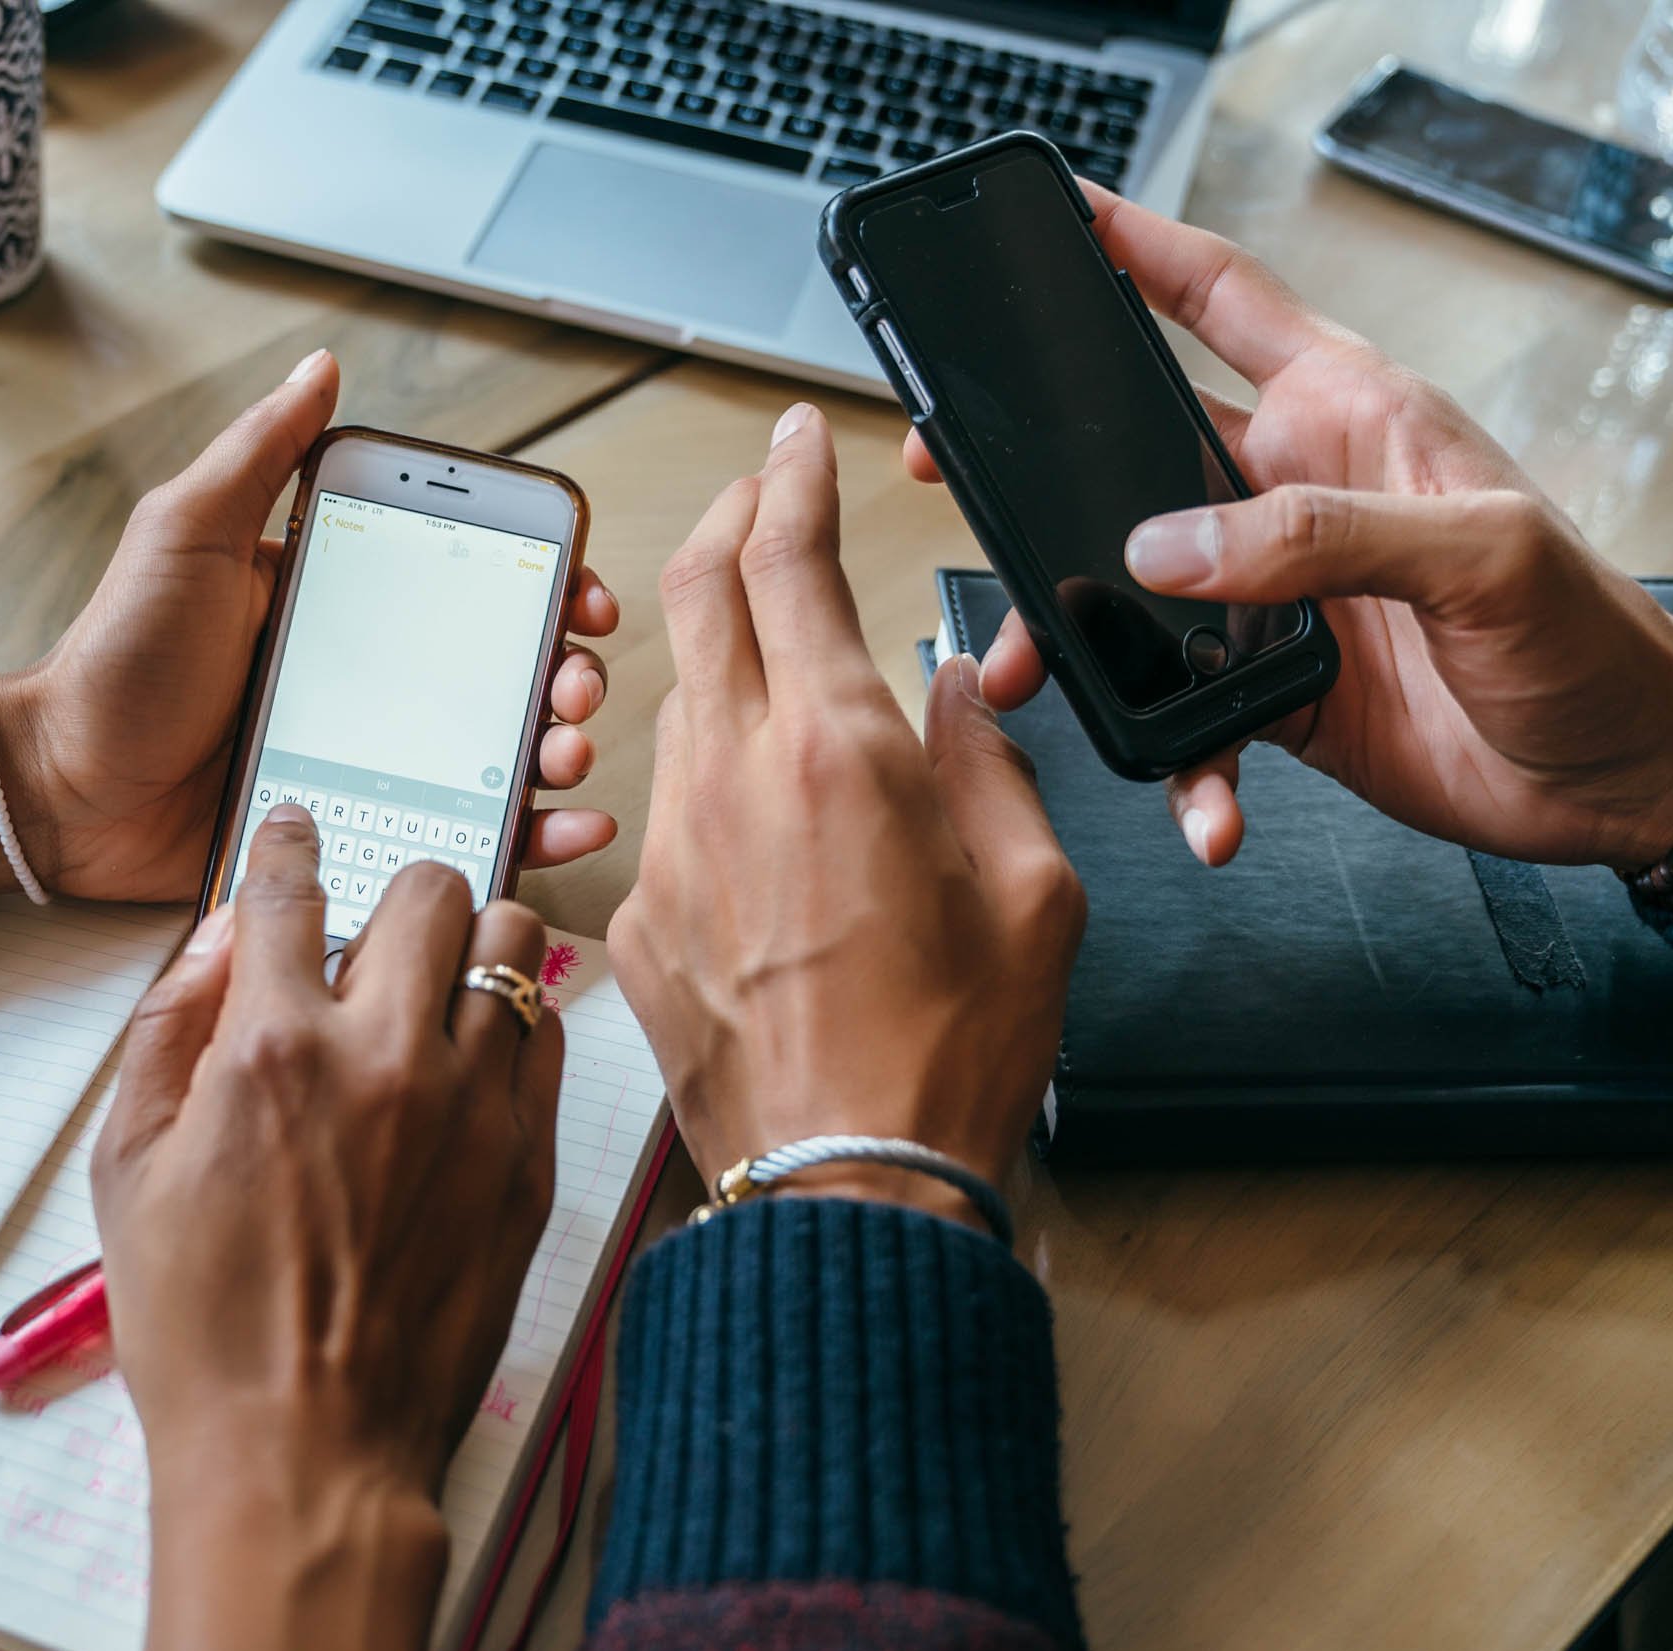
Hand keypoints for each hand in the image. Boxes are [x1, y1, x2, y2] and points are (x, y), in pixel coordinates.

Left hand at [0, 349, 622, 900]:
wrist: (62, 790)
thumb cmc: (117, 659)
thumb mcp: (187, 536)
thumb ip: (259, 456)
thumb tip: (322, 367)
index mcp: (347, 607)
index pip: (475, 588)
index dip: (547, 590)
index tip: (584, 599)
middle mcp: (374, 684)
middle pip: (508, 675)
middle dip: (568, 677)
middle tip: (574, 688)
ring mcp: (373, 762)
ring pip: (501, 758)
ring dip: (560, 752)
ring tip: (566, 754)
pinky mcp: (362, 833)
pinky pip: (459, 834)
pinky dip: (527, 837)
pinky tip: (567, 829)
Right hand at [91, 807, 561, 1650]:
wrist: (306, 1450)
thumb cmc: (201, 1326)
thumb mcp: (126, 1172)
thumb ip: (167, 1033)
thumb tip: (216, 939)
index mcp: (269, 1049)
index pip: (286, 890)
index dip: (286, 843)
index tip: (294, 828)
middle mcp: (382, 1057)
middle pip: (431, 889)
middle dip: (400, 892)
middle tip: (379, 935)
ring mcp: (471, 1107)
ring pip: (516, 944)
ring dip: (473, 947)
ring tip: (440, 990)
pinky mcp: (531, 1162)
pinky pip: (551, 1036)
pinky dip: (519, 1022)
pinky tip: (478, 1057)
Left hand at [610, 404, 1084, 1218]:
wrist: (848, 1187)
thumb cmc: (948, 1059)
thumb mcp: (1035, 894)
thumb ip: (987, 765)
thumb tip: (954, 697)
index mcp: (839, 753)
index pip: (786, 561)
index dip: (789, 479)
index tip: (798, 441)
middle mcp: (730, 782)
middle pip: (695, 596)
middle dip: (728, 521)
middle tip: (762, 496)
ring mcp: (668, 850)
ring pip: (677, 702)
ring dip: (719, 654)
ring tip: (775, 659)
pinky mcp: (637, 920)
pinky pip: (666, 811)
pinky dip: (708, 777)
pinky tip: (760, 815)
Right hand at [907, 187, 1672, 871]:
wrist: (1626, 779)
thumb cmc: (1596, 639)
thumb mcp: (1481, 556)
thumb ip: (1322, 534)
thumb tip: (1168, 545)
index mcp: (1349, 416)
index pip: (1223, 303)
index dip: (1139, 251)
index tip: (1058, 224)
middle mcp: (1296, 498)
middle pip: (1135, 459)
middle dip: (1042, 468)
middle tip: (964, 477)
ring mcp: (1277, 599)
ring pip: (1134, 599)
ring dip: (1076, 640)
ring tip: (1029, 675)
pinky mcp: (1276, 694)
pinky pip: (1190, 721)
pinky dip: (1181, 769)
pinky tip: (1202, 805)